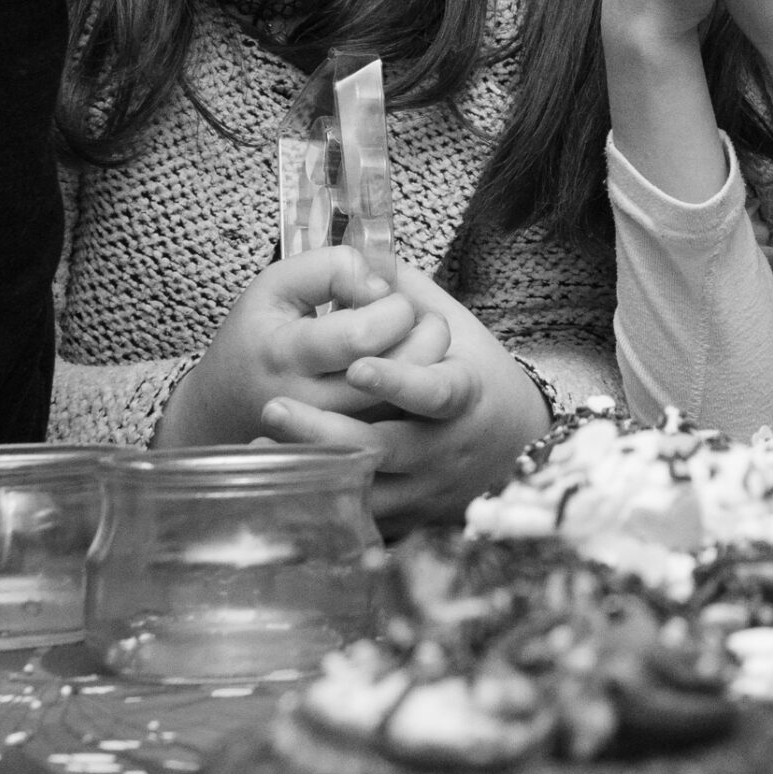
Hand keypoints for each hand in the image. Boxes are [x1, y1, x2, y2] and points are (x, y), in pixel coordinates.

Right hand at [155, 246, 417, 446]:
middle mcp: (311, 405)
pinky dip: (420, 398)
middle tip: (415, 318)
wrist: (225, 408)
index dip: (393, 308)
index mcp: (286, 355)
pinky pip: (404, 427)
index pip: (362, 336)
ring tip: (419, 339)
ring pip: (409, 407)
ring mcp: (334, 439)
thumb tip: (382, 285)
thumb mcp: (276, 285)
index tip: (389, 296)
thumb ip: (330, 267)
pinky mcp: (353, 455)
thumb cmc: (257, 338)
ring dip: (430, 366)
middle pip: (396, 374)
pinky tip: (410, 372)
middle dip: (424, 335)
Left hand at [258, 265, 554, 530]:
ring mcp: (427, 485)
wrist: (512, 439)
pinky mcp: (409, 514)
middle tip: (273, 407)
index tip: (356, 367)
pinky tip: (281, 477)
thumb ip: (410, 292)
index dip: (398, 381)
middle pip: (383, 446)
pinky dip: (322, 496)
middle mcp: (446, 446)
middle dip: (324, 428)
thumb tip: (363, 259)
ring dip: (311, 463)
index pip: (435, 392)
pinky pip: (362, 514)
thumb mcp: (456, 326)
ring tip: (260, 440)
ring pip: (365, 486)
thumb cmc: (472, 370)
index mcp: (464, 394)